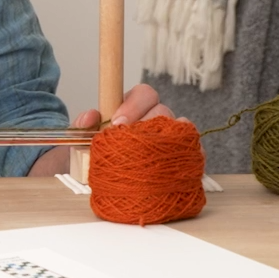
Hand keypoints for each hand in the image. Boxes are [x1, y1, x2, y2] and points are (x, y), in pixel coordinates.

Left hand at [26, 84, 180, 176]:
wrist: (106, 184)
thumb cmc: (97, 157)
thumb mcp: (83, 142)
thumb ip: (82, 127)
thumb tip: (91, 115)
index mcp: (135, 109)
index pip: (144, 93)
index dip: (133, 106)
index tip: (117, 124)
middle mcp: (157, 119)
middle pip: (163, 110)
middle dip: (145, 125)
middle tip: (128, 144)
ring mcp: (173, 138)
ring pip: (180, 129)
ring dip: (164, 143)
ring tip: (147, 161)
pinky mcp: (185, 157)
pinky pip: (196, 151)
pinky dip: (189, 157)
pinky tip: (171, 170)